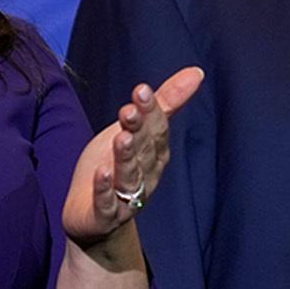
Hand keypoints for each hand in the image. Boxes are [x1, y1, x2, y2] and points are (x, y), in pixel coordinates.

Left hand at [62, 66, 204, 249]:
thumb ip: (165, 103)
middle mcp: (145, 174)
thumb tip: (197, 73)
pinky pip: (107, 203)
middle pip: (143, 149)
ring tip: (121, 138)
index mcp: (154, 153)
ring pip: (129, 175)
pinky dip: (104, 189)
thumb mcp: (137, 130)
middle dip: (138, 130)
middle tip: (129, 110)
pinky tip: (101, 173)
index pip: (157, 129)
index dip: (150, 111)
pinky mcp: (104, 215)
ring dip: (126, 157)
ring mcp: (126, 197)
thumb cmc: (115, 166)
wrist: (92, 216)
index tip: (141, 91)